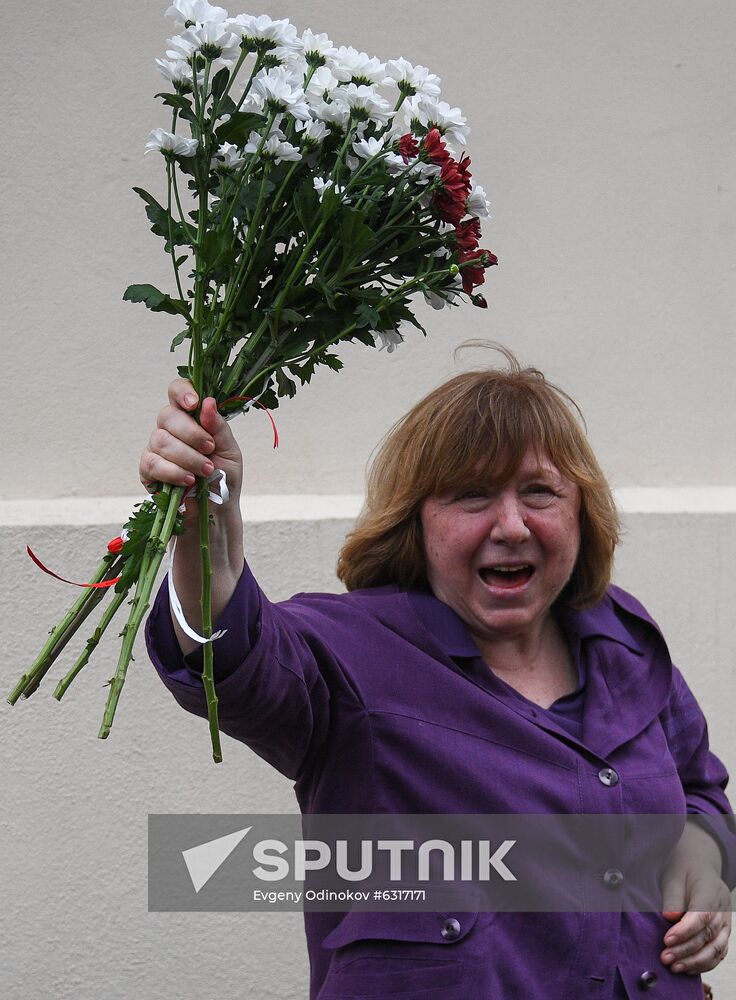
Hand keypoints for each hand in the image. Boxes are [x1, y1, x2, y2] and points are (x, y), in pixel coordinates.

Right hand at [139, 379, 243, 524]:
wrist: (217, 509)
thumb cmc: (224, 476)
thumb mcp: (230, 450)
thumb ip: (218, 427)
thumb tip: (208, 403)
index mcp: (191, 417)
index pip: (177, 391)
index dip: (182, 392)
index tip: (194, 404)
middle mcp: (170, 428)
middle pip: (167, 415)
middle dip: (192, 434)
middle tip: (210, 449)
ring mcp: (156, 448)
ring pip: (161, 440)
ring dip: (187, 457)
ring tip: (206, 470)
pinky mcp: (147, 469)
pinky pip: (152, 464)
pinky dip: (173, 472)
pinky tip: (188, 481)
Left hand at [660, 823, 730, 974]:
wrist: (698, 865)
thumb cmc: (683, 871)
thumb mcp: (673, 877)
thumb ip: (672, 897)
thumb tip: (669, 918)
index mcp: (711, 890)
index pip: (702, 915)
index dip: (685, 931)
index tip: (666, 940)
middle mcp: (723, 908)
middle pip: (708, 934)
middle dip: (686, 950)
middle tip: (665, 958)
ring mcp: (726, 922)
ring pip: (716, 948)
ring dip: (695, 961)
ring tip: (674, 967)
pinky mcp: (724, 933)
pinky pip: (719, 952)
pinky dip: (705, 964)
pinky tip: (687, 968)